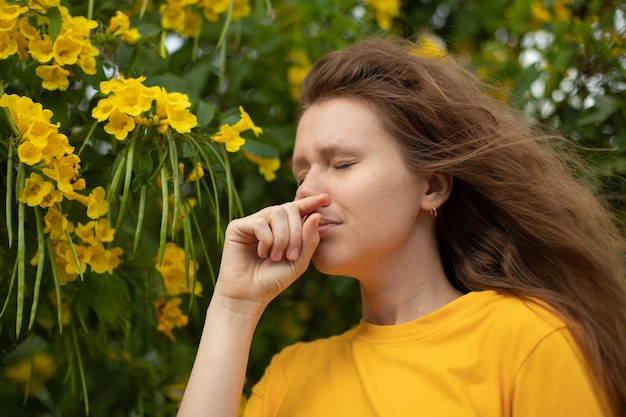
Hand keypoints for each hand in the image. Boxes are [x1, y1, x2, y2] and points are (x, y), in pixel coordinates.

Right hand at [213, 194, 328, 313]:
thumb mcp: (299, 261)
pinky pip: (260, 222)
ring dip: (282, 237)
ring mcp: (253, 223)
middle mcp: (268, 222)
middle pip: (289, 208)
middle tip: (292, 256)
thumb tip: (316, 215)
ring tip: (277, 257)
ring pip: (276, 213)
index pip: (298, 209)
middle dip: (296, 232)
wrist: (250, 295)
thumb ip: (310, 240)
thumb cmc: (274, 280)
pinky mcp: (237, 227)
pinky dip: (266, 240)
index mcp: (283, 228)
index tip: (326, 198)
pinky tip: (262, 254)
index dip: (310, 202)